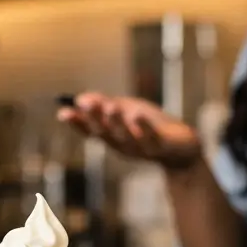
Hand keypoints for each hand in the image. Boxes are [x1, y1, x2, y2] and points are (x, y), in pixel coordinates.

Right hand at [57, 92, 201, 169]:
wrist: (183, 149)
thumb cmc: (153, 127)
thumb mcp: (127, 111)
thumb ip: (106, 105)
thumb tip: (80, 97)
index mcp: (113, 136)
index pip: (90, 131)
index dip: (76, 123)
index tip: (63, 112)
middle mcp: (123, 145)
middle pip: (105, 132)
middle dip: (94, 118)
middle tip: (85, 103)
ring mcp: (141, 148)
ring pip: (125, 137)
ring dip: (117, 122)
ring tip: (111, 107)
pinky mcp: (161, 146)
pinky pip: (151, 138)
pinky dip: (144, 127)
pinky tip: (137, 115)